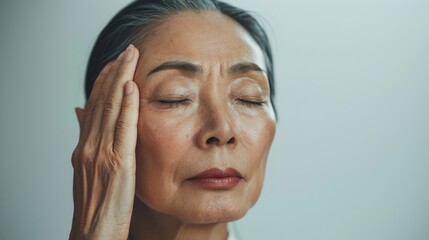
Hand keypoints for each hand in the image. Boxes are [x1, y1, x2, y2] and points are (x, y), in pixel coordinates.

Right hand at [69, 45, 139, 239]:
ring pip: (109, 108)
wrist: (94, 233)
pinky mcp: (116, 163)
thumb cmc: (97, 206)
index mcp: (84, 148)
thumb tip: (83, 116)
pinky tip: (131, 87)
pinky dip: (125, 106)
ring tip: (129, 58)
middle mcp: (89, 146)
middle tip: (126, 51)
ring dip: (119, 80)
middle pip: (101, 101)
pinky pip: (122, 128)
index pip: (94, 107)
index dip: (104, 83)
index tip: (115, 65)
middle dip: (113, 73)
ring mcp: (100, 153)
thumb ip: (89, 143)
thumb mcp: (89, 172)